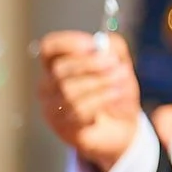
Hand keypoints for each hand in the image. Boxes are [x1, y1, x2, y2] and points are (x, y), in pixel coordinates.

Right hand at [36, 30, 141, 171]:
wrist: (123, 126)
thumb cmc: (114, 90)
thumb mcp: (118, 62)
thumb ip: (113, 47)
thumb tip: (103, 44)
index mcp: (57, 65)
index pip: (48, 48)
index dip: (68, 44)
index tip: (92, 44)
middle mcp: (49, 87)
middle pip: (58, 70)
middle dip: (89, 64)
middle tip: (114, 62)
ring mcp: (53, 109)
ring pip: (68, 91)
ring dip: (100, 82)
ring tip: (121, 78)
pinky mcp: (65, 128)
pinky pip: (78, 111)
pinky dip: (102, 99)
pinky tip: (116, 94)